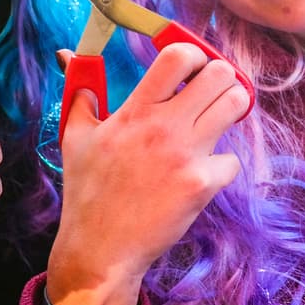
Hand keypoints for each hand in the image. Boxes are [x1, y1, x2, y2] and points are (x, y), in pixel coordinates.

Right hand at [47, 43, 248, 304]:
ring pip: (236, 106)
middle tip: (213, 92)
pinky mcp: (201, 185)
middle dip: (222, 77)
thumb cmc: (87, 192)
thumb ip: (79, 92)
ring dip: (232, 109)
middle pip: (220, 75)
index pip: (178, 57)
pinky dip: (221, 166)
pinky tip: (202, 174)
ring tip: (218, 120)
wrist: (101, 249)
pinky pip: (232, 160)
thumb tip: (68, 55)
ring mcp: (185, 156)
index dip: (195, 54)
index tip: (192, 67)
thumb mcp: (75, 137)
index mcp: (134, 111)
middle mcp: (162, 127)